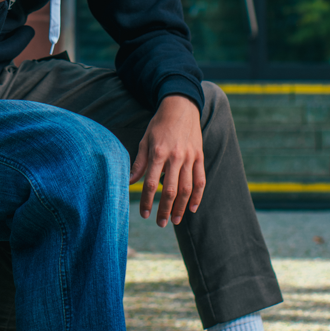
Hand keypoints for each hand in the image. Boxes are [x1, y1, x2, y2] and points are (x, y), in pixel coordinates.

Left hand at [129, 94, 205, 227]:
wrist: (180, 107)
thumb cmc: (159, 125)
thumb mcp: (145, 140)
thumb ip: (139, 162)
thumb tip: (129, 181)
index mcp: (158, 152)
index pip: (150, 183)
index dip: (147, 201)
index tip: (143, 214)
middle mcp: (175, 156)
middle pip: (170, 190)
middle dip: (164, 209)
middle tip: (160, 223)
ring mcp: (190, 157)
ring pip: (186, 188)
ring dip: (180, 207)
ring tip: (175, 220)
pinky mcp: (199, 156)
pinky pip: (200, 180)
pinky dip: (197, 196)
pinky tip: (192, 208)